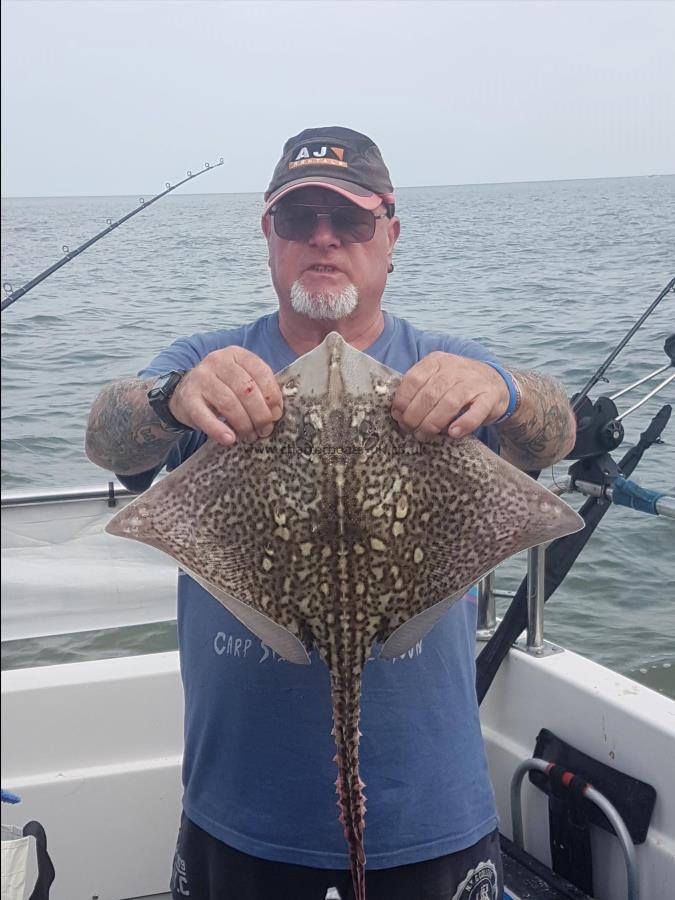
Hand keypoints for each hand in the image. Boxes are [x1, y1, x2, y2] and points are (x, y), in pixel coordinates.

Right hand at [169, 347, 282, 445]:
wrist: (185, 392)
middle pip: (246, 390)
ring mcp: (201, 378)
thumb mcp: (241, 380)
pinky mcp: (188, 398)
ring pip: (229, 403)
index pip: (261, 372)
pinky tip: (229, 439)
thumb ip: (260, 390)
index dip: (272, 396)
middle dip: (260, 414)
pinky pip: (204, 416)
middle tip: (264, 430)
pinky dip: (218, 430)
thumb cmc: (222, 388)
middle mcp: (217, 361)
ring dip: (243, 424)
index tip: (276, 414)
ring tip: (250, 436)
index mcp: (236, 354)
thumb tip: (276, 412)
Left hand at [391, 352, 509, 440]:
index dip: (402, 400)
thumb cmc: (458, 384)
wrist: (496, 382)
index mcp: (437, 361)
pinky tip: (453, 433)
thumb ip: (419, 390)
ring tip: (424, 435)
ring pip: (449, 403)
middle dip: (415, 416)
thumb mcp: (437, 377)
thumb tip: (398, 413)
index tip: (398, 415)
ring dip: (433, 423)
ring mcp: (474, 382)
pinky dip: (463, 424)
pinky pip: (476, 411)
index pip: (414, 379)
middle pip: (430, 394)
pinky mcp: (489, 397)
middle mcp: (455, 368)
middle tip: (410, 429)